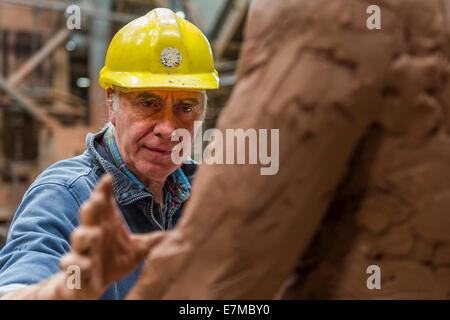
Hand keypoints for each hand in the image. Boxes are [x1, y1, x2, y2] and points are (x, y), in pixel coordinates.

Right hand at [59, 174, 165, 298]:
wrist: (91, 286)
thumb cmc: (113, 262)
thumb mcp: (136, 251)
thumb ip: (152, 242)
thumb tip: (174, 234)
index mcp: (107, 225)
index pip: (104, 204)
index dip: (104, 190)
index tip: (108, 178)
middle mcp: (93, 234)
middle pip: (90, 215)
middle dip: (92, 207)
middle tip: (97, 200)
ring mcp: (83, 251)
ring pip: (80, 237)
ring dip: (85, 235)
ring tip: (94, 234)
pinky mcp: (76, 270)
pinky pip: (73, 265)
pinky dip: (78, 264)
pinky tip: (85, 264)